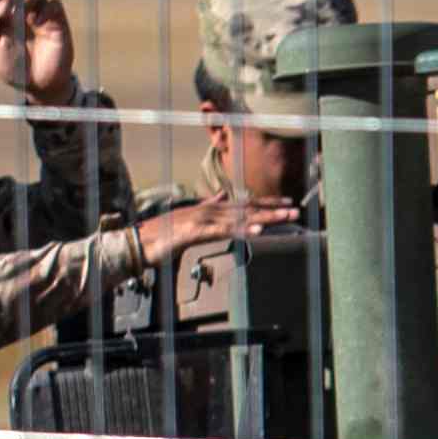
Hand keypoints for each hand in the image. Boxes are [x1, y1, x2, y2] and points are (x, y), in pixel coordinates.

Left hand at [0, 0, 80, 104]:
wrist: (38, 86)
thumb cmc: (13, 68)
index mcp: (6, 15)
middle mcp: (23, 12)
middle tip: (3, 14)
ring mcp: (41, 15)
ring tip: (22, 15)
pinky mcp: (58, 22)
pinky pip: (54, 4)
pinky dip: (46, 9)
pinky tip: (38, 23)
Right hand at [134, 188, 300, 264]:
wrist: (140, 241)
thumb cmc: (164, 234)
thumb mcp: (191, 221)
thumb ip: (207, 209)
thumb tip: (220, 197)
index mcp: (211, 209)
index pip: (245, 204)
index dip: (267, 203)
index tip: (288, 203)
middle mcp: (210, 210)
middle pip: (248, 209)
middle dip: (274, 210)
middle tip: (297, 210)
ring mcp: (203, 219)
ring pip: (240, 217)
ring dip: (264, 218)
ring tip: (285, 218)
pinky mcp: (195, 231)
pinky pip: (223, 231)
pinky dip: (241, 230)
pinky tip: (256, 231)